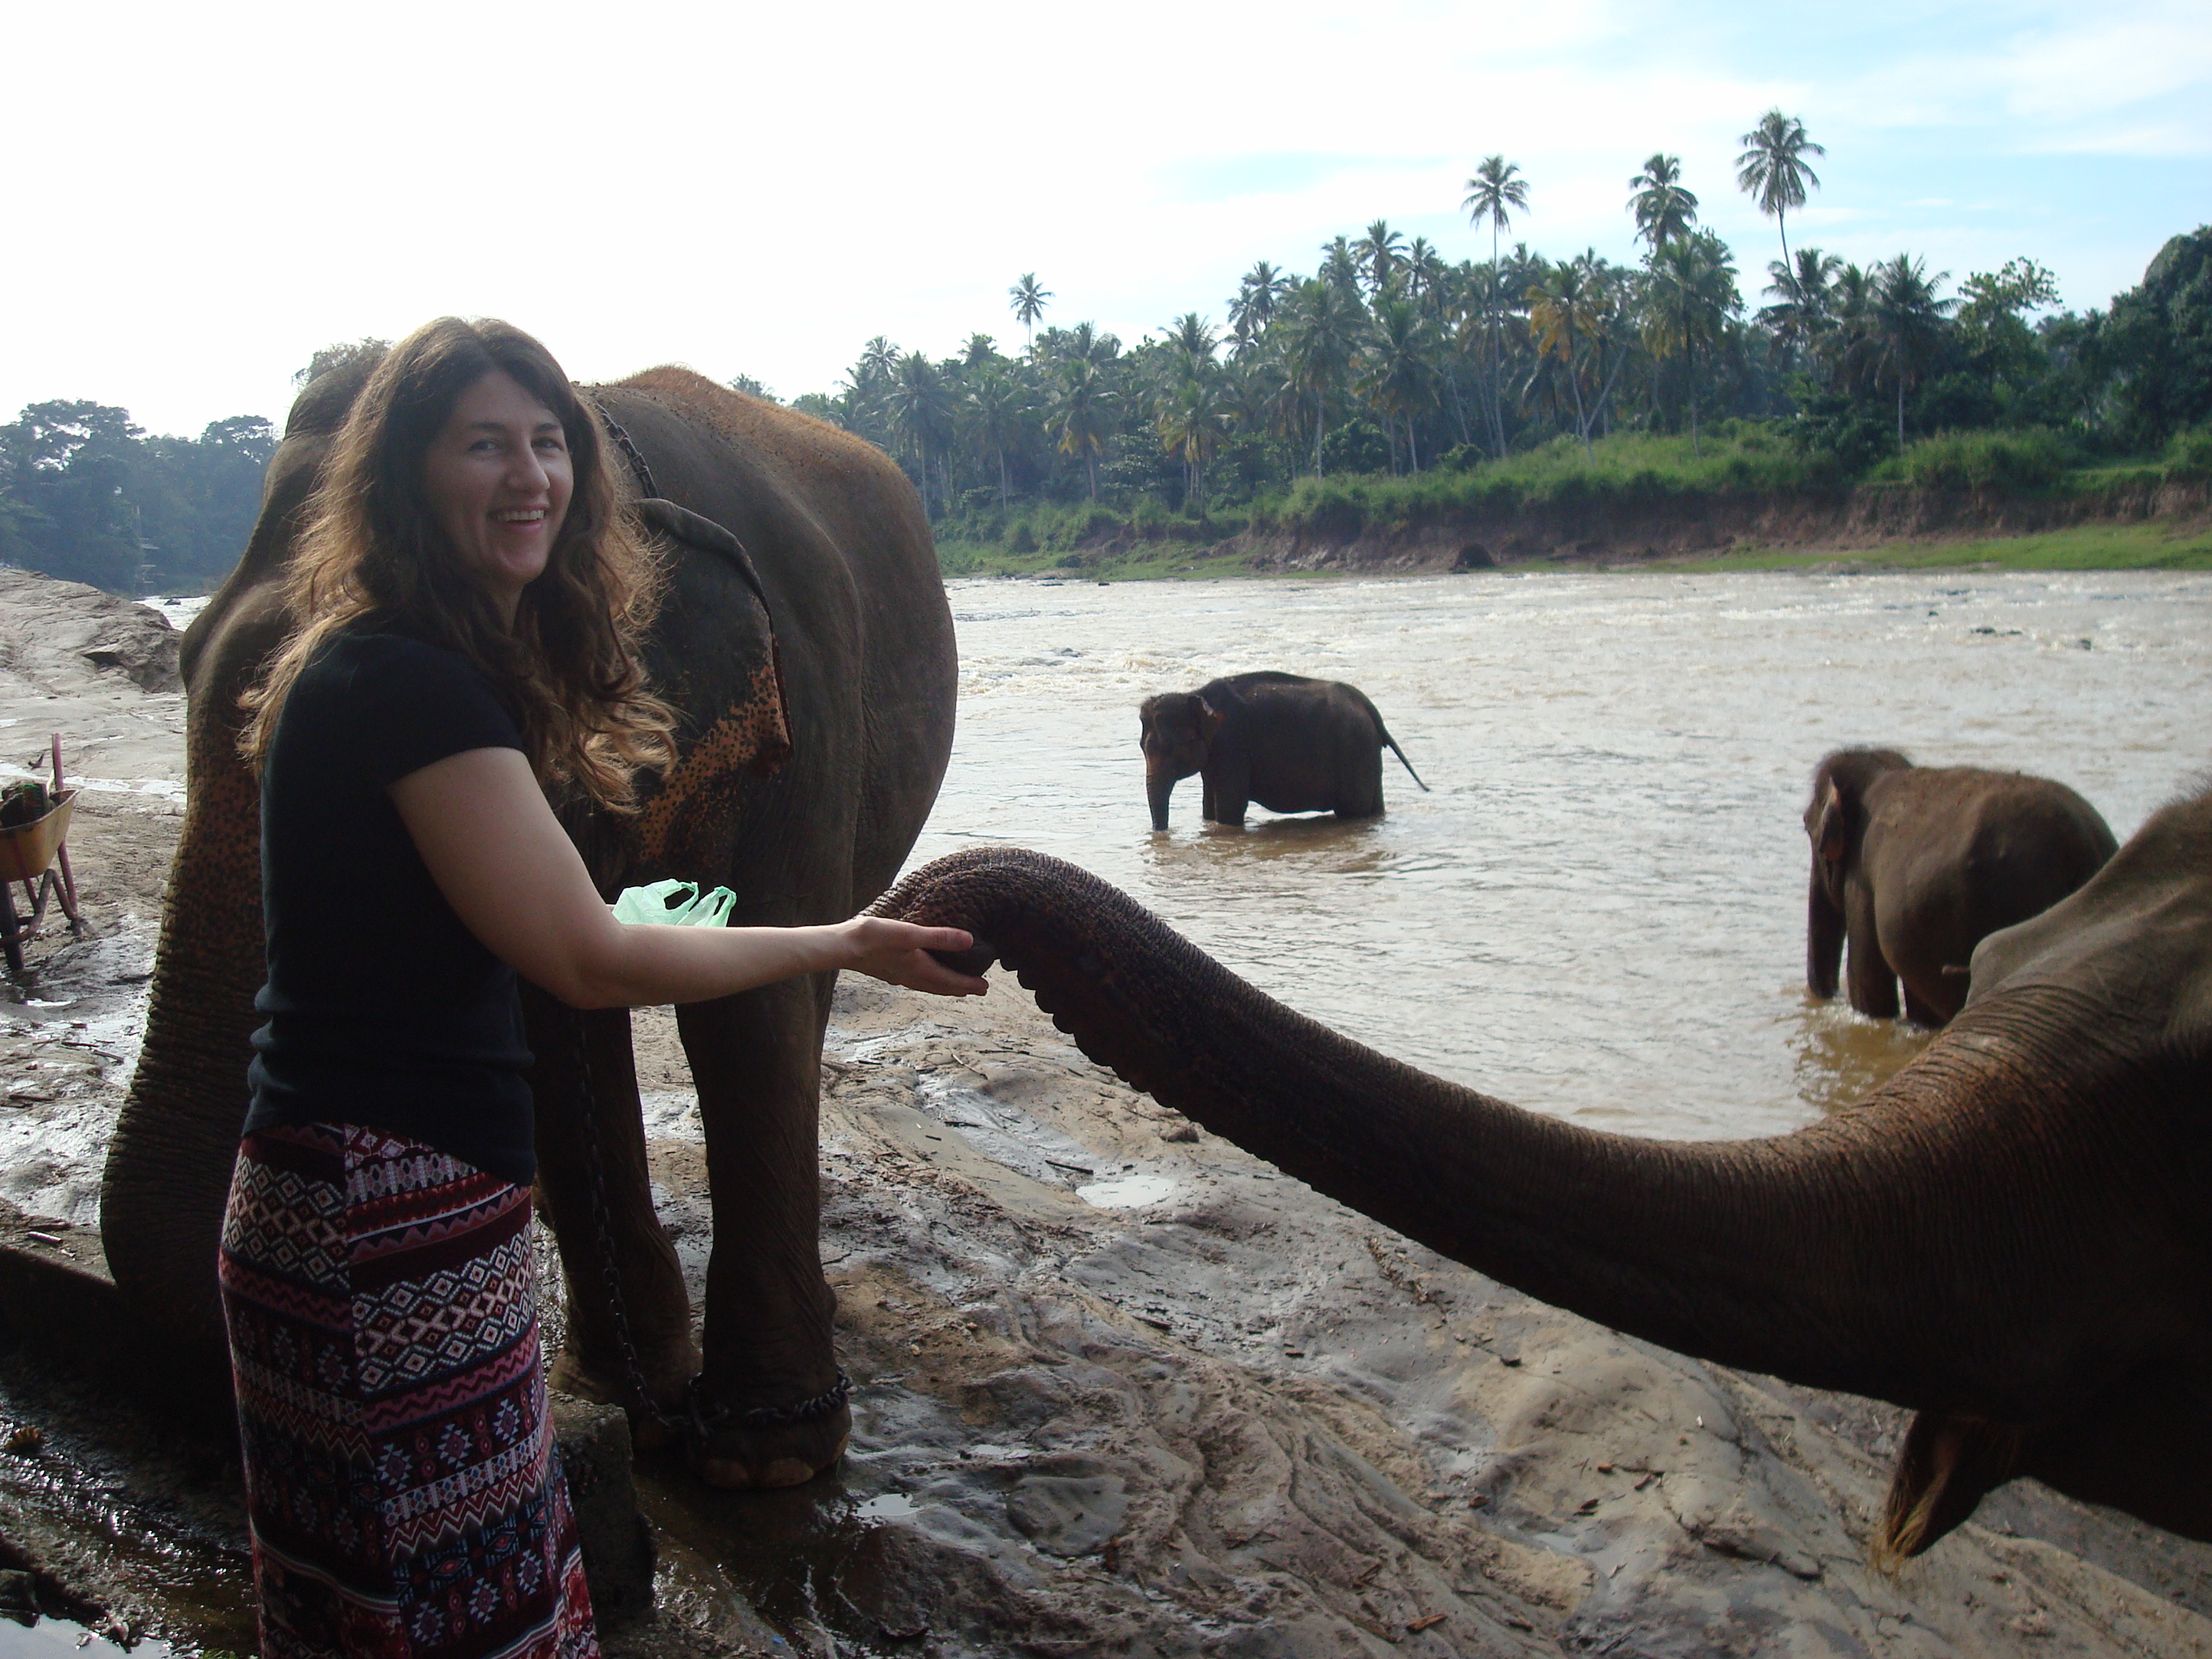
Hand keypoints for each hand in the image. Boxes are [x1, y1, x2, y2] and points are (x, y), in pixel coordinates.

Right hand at [837, 916, 988, 996]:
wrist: (841, 946)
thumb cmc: (875, 937)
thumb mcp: (910, 933)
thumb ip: (939, 937)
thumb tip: (969, 941)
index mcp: (920, 969)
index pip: (950, 980)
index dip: (969, 984)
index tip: (985, 988)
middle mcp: (911, 976)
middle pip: (941, 986)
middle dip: (960, 988)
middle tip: (977, 990)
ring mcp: (898, 975)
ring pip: (927, 985)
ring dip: (944, 987)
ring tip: (955, 987)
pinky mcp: (888, 970)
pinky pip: (915, 980)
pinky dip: (927, 981)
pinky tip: (921, 975)